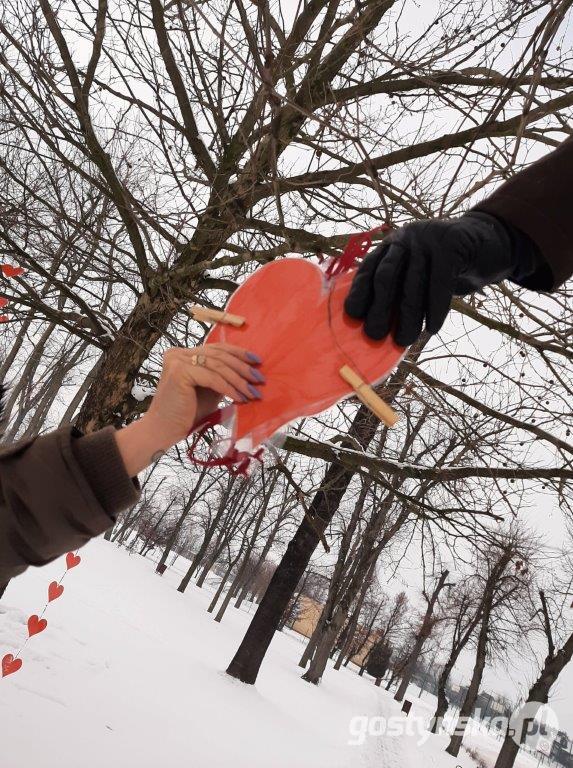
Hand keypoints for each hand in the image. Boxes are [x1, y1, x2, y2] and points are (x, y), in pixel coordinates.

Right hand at [115, 343, 263, 475]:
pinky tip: (240, 398)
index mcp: (184, 353)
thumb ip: (222, 377)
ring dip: (239, 380)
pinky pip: (212, 378)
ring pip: (218, 366)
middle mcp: (179, 353)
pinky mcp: (179, 372)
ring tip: (254, 392)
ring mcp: (177, 360)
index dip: (239, 353)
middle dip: (243, 367)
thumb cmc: (187, 413)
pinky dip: (229, 388)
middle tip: (260, 379)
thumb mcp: (209, 389)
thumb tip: (249, 370)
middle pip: (219, 355)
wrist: (165, 430)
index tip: (258, 362)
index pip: (216, 348)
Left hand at [344, 212, 515, 345]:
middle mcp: (405, 238)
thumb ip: (398, 290)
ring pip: (413, 285)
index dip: (359, 293)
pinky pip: (440, 283)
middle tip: (375, 335)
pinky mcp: (451, 243)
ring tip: (405, 340)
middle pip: (385, 277)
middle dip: (378, 308)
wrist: (489, 242)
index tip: (354, 317)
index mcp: (391, 245)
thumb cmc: (447, 269)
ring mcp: (427, 238)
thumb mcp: (418, 273)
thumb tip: (375, 326)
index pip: (368, 269)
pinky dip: (436, 309)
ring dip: (408, 318)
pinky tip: (432, 328)